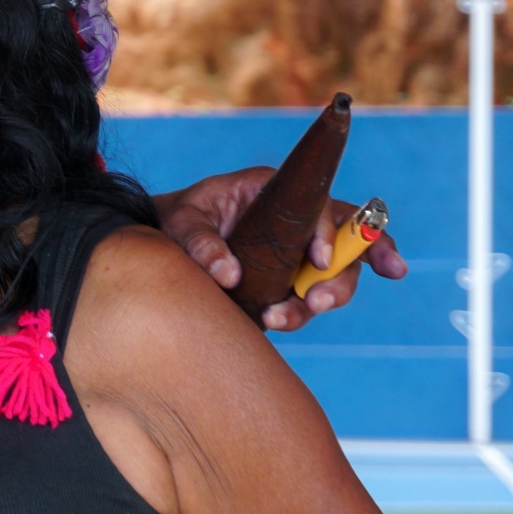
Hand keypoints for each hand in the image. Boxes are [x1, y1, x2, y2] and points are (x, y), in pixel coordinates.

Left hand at [155, 166, 408, 331]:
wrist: (166, 242)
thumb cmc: (178, 219)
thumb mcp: (182, 222)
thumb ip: (200, 242)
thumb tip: (228, 275)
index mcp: (277, 192)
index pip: (321, 207)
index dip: (329, 233)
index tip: (318, 262)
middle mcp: (297, 221)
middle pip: (346, 244)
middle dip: (342, 276)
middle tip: (318, 303)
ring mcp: (297, 252)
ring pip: (334, 275)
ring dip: (322, 300)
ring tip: (279, 319)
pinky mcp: (289, 280)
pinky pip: (308, 297)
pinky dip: (299, 311)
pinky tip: (277, 321)